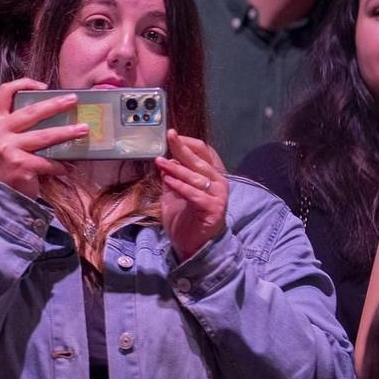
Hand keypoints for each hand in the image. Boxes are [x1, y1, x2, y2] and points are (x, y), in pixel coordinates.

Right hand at [0, 79, 83, 198]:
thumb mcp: (5, 140)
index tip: (44, 86)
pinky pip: (47, 162)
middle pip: (31, 112)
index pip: (4, 93)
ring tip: (84, 129)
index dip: (23, 84)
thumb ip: (19, 126)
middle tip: (74, 100)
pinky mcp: (19, 165)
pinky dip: (60, 166)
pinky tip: (69, 168)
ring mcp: (7, 149)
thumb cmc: (7, 163)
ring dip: (67, 132)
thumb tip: (54, 113)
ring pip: (44, 136)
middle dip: (55, 104)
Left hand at [157, 133, 227, 261]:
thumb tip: (163, 161)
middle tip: (169, 136)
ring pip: (197, 177)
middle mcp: (218, 182)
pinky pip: (195, 195)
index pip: (204, 152)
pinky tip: (168, 180)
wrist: (191, 244)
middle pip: (200, 160)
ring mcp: (218, 196)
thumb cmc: (185, 217)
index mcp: (210, 175)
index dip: (189, 142)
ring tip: (160, 162)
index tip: (172, 135)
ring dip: (177, 169)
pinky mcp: (213, 209)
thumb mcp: (174, 192)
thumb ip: (171, 177)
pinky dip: (181, 187)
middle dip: (183, 147)